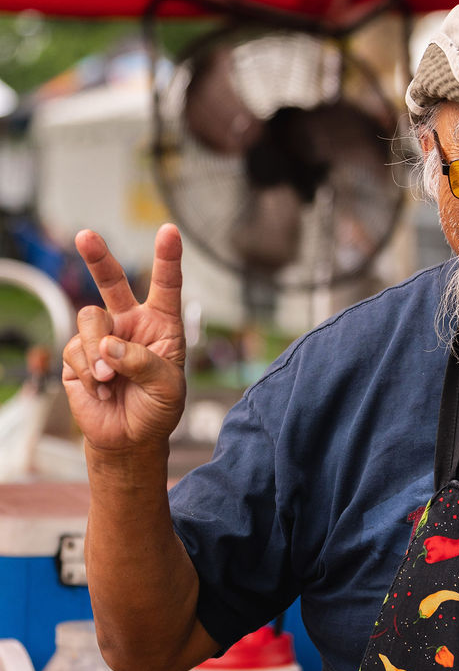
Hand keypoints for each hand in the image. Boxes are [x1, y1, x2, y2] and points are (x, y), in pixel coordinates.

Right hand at [61, 223, 186, 453]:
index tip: (169, 231)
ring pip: (90, 319)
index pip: (166, 286)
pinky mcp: (78, 355)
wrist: (130, 438)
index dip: (168, 259)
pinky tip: (102, 390)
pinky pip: (76, 351)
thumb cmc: (157, 408)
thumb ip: (142, 363)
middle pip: (112, 281)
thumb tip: (107, 346)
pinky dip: (89, 374)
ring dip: (99, 349)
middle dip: (98, 258)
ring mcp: (101, 337)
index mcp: (161, 324)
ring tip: (109, 378)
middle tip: (85, 236)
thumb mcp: (167, 388)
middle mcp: (130, 324)